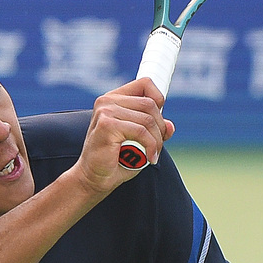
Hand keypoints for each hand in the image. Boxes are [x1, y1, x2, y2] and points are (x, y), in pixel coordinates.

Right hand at [74, 78, 174, 195]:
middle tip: (157, 147)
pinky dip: (150, 147)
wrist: (93, 178)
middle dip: (160, 128)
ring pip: (148, 119)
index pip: (145, 84)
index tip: (159, 122)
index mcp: (113, 99)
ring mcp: (105, 111)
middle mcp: (107, 101)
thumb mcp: (139, 142)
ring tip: (153, 155)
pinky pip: (141, 132)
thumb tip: (170, 126)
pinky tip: (150, 158)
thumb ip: (152, 130)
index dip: (158, 100)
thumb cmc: (114, 161)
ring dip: (156, 141)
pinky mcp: (107, 125)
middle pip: (150, 104)